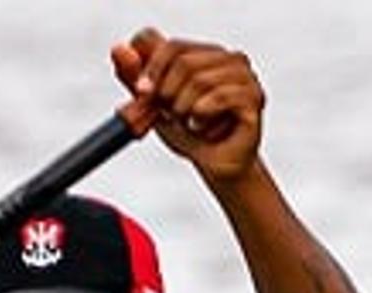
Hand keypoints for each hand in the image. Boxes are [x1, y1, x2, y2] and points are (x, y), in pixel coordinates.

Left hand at [112, 28, 263, 179]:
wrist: (217, 167)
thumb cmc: (189, 134)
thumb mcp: (155, 105)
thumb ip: (135, 78)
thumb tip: (118, 51)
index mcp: (204, 53)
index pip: (171, 46)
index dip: (152, 68)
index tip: (143, 94)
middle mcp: (227, 58)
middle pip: (183, 61)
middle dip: (169, 94)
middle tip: (172, 116)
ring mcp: (244, 75)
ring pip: (200, 80)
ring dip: (185, 109)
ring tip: (190, 124)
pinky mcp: (253, 97)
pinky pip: (219, 98)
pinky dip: (203, 117)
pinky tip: (204, 129)